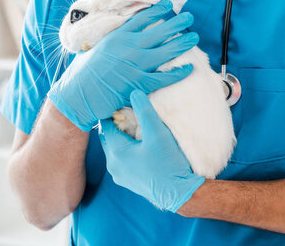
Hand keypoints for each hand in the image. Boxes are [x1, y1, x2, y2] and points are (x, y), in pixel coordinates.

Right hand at [47, 0, 198, 130]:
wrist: (76, 96)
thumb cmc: (82, 74)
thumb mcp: (94, 48)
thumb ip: (111, 41)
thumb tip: (122, 36)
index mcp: (117, 37)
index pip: (142, 19)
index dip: (157, 11)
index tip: (167, 5)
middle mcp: (128, 48)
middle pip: (158, 32)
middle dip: (176, 23)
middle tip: (189, 17)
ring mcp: (134, 66)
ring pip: (165, 52)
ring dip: (182, 43)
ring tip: (194, 37)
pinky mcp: (138, 84)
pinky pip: (163, 77)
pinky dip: (177, 73)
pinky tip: (189, 67)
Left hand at [98, 89, 204, 212]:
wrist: (178, 193)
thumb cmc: (168, 163)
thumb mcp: (157, 132)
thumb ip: (144, 111)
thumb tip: (134, 92)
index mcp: (116, 152)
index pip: (106, 124)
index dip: (113, 112)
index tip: (121, 102)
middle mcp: (113, 165)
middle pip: (108, 137)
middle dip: (116, 124)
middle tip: (127, 112)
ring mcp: (119, 175)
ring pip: (114, 149)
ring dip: (122, 138)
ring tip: (134, 127)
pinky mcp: (127, 181)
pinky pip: (121, 160)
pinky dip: (126, 150)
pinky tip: (139, 145)